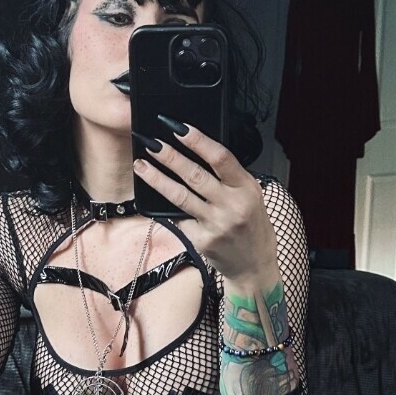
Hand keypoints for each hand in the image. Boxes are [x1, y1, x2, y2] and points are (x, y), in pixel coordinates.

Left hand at [132, 119, 277, 283]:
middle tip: (151, 143)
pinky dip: (166, 207)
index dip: (198, 141)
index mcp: (247, 188)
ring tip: (141, 166)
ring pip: (180, 196)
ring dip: (157, 179)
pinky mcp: (202, 240)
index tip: (178, 128)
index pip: (220, 158)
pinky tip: (154, 199)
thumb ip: (230, 178)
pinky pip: (179, 218)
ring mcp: (216, 224)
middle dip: (170, 156)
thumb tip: (198, 154)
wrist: (254, 265)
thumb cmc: (251, 227)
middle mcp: (232, 205)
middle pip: (195, 175)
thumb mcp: (251, 196)